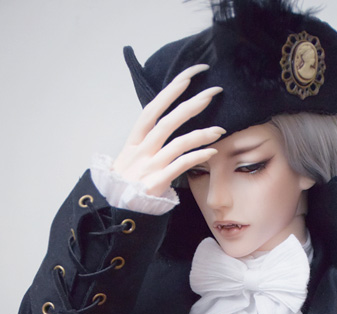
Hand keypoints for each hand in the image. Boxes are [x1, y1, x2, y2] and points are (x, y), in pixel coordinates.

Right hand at [113, 64, 223, 196]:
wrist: (114, 212)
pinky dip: (197, 157)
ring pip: (178, 143)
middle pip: (168, 121)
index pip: (153, 109)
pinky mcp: (157, 182)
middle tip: (213, 92)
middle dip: (192, 104)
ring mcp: (149, 166)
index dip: (171, 91)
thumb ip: (145, 144)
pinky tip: (212, 152)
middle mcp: (141, 151)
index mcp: (134, 141)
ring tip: (220, 129)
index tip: (189, 76)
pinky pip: (181, 166)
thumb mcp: (128, 160)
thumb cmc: (123, 186)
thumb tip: (161, 128)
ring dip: (201, 134)